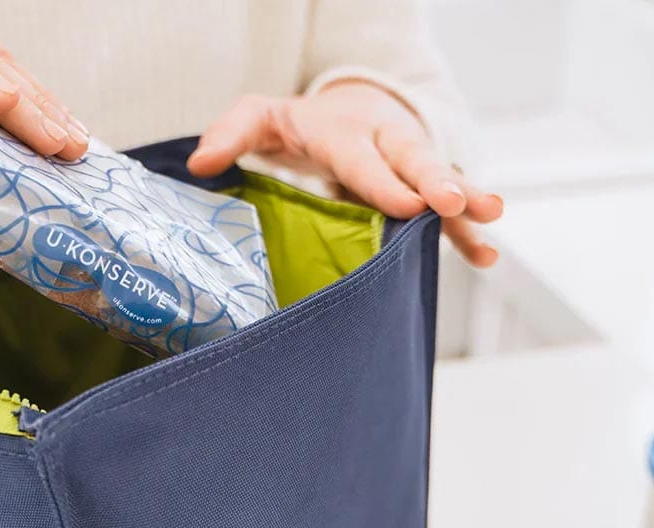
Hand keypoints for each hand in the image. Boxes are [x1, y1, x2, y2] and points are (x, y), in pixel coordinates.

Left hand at [188, 81, 502, 267]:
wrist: (344, 109)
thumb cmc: (298, 123)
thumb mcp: (260, 117)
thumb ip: (232, 134)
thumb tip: (201, 163)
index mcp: (344, 131)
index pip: (362, 160)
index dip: (383, 182)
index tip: (407, 204)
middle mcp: (385, 143)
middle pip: (414, 161)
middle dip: (438, 182)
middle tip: (457, 202)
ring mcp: (408, 165)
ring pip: (440, 181)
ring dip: (465, 202)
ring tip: (491, 220)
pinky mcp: (420, 189)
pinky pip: (445, 211)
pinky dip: (463, 233)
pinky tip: (486, 254)